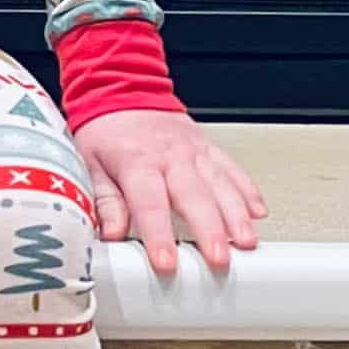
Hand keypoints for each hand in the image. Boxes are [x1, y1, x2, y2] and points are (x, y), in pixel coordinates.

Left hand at [73, 109, 267, 278]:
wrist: (122, 86)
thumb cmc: (106, 129)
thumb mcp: (91, 164)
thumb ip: (106, 201)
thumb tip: (111, 234)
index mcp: (137, 162)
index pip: (149, 204)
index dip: (159, 235)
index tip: (167, 262)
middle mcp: (170, 156)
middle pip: (194, 196)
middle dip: (210, 229)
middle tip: (219, 258)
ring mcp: (193, 151)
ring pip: (221, 183)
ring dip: (236, 214)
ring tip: (246, 241)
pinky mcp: (208, 147)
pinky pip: (232, 168)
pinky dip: (247, 190)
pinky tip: (258, 211)